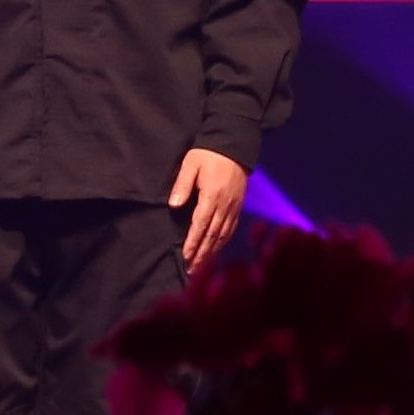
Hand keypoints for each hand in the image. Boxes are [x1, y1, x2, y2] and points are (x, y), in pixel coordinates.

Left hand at [172, 147, 246, 268]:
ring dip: (212, 252)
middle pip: (213, 235)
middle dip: (202, 254)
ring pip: (224, 234)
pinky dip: (223, 242)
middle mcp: (225, 204)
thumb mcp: (191, 164)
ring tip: (202, 266)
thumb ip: (182, 185)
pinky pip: (231, 228)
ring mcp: (234, 206)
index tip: (185, 256)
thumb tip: (174, 205)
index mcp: (212, 195)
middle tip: (192, 270)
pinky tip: (216, 249)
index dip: (193, 242)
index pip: (201, 224)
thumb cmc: (209, 154)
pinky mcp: (239, 205)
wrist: (235, 144)